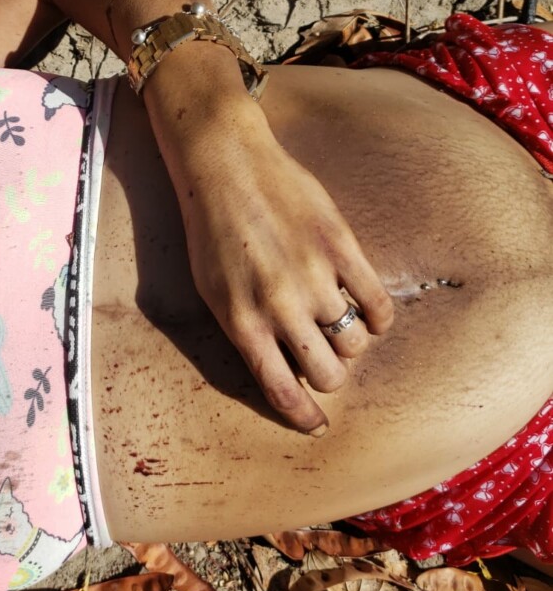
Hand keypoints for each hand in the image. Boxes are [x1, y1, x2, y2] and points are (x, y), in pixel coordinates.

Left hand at [145, 59, 392, 432]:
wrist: (228, 167)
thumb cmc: (212, 233)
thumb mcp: (212, 292)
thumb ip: (246, 333)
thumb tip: (283, 372)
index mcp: (242, 322)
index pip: (282, 390)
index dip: (305, 415)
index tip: (317, 424)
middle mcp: (279, 306)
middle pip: (329, 372)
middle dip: (330, 374)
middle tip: (324, 357)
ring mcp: (314, 276)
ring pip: (354, 341)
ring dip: (349, 340)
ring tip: (338, 321)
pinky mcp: (341, 247)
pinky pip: (377, 304)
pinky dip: (378, 317)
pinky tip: (368, 312)